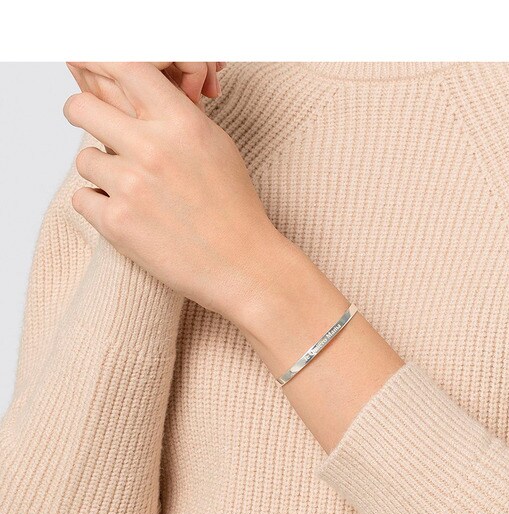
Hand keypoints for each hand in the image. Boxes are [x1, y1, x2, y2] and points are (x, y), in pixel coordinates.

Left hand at [63, 62, 293, 322]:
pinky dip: (99, 208)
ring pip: (83, 159)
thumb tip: (138, 100)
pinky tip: (128, 217)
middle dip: (82, 117)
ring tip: (132, 192)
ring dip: (101, 172)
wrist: (243, 266)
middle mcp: (153, 148)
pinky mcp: (117, 223)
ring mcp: (131, 186)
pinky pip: (82, 199)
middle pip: (81, 108)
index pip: (124, 68)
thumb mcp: (217, 147)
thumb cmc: (234, 209)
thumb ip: (177, 118)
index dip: (104, 71)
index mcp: (182, 122)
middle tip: (96, 132)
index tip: (100, 86)